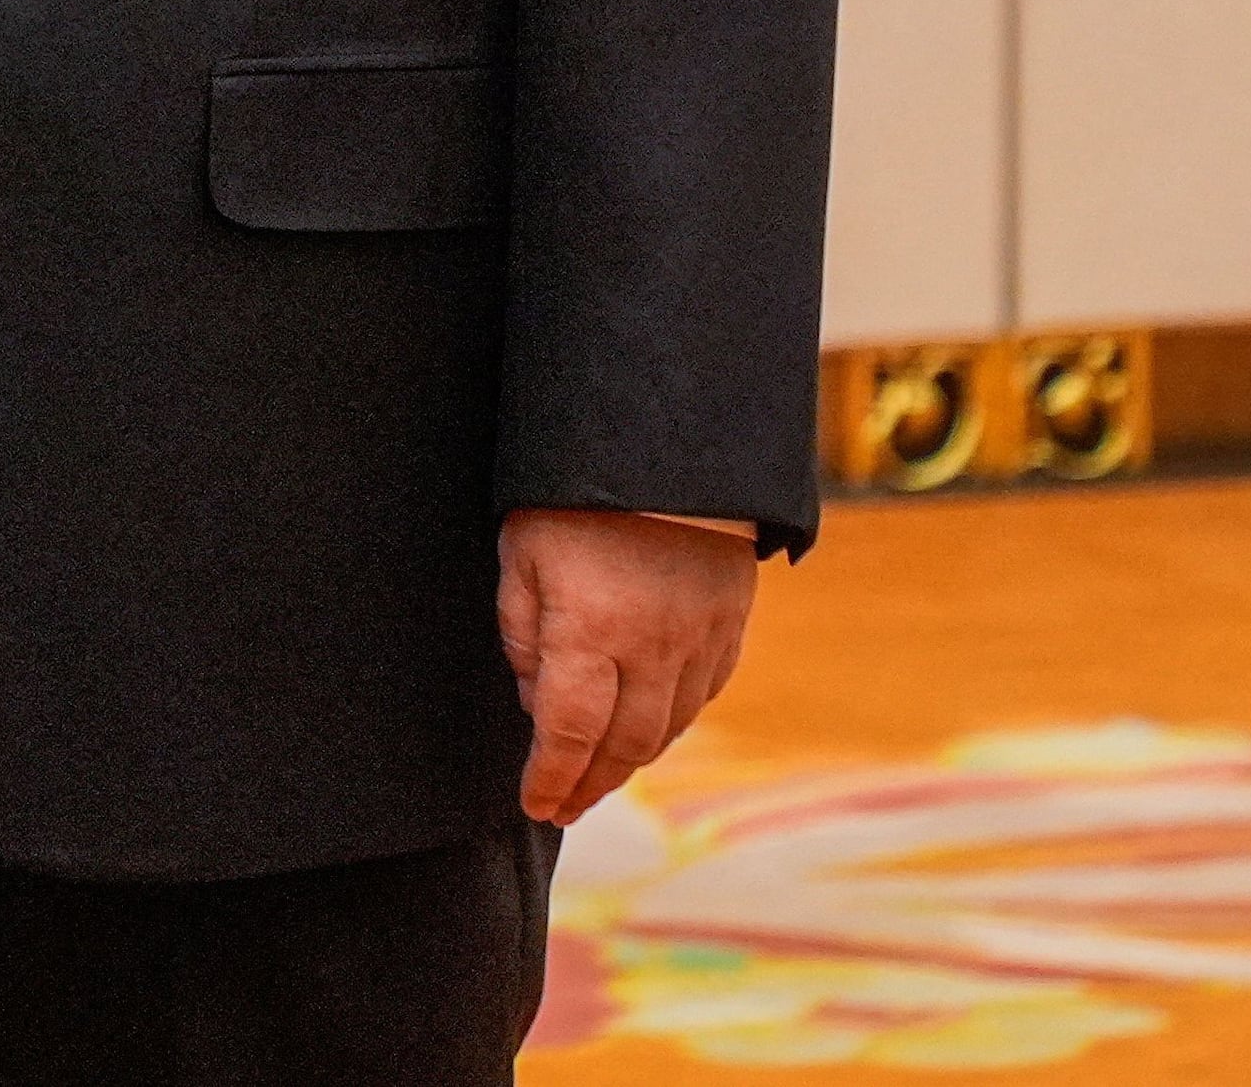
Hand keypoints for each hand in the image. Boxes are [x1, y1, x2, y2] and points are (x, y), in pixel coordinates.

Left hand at [497, 506, 753, 823]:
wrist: (666, 443)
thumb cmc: (574, 496)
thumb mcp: (521, 553)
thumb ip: (523, 632)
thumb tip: (538, 702)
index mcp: (590, 631)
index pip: (569, 733)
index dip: (550, 778)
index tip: (535, 803)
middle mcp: (651, 647)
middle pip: (624, 745)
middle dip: (590, 784)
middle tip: (564, 807)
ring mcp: (698, 638)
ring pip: (667, 727)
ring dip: (631, 761)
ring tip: (599, 778)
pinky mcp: (729, 622)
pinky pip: (703, 694)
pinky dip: (673, 723)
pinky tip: (648, 731)